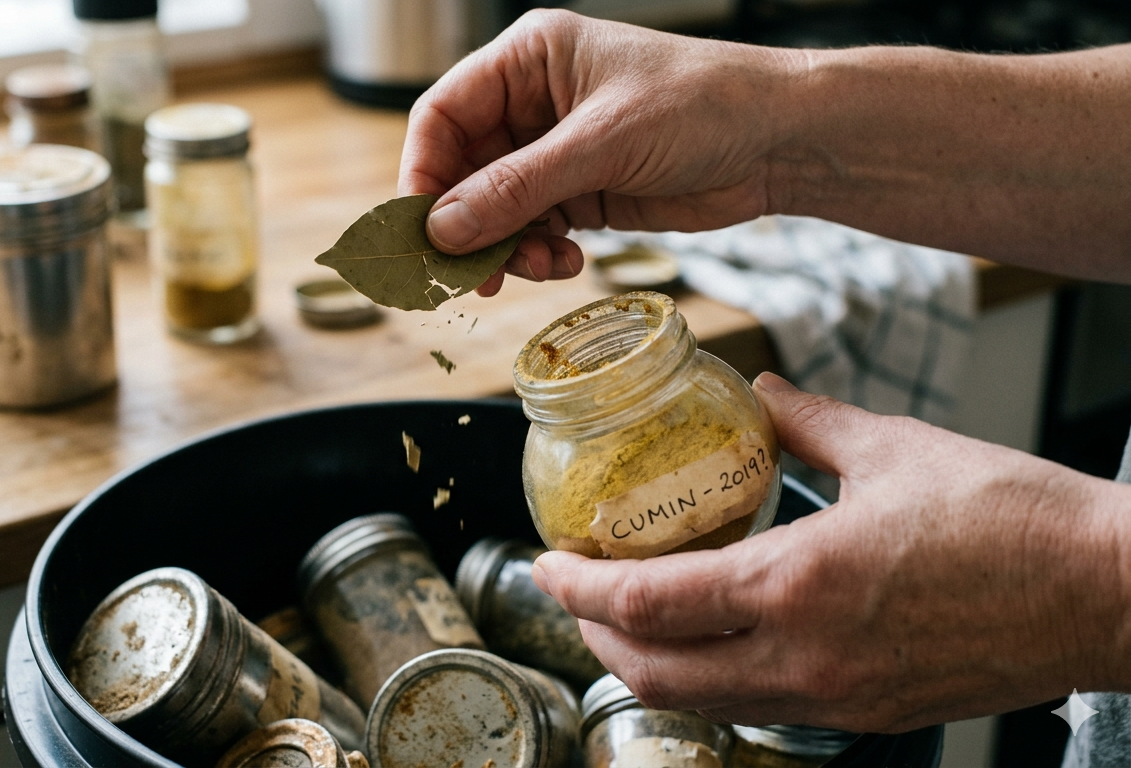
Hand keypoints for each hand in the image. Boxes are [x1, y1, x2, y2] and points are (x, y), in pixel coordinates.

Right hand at [399, 10, 799, 295]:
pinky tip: (567, 264)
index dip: (423, 174)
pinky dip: (538, 255)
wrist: (779, 141)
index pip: (442, 115)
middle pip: (462, 170)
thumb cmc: (703, 105)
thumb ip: (517, 188)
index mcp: (528, 59)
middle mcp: (533, 103)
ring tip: (536, 269)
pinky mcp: (581, 192)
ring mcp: (556, 150)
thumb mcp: (602, 144)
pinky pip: (533, 230)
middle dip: (467, 224)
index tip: (422, 231)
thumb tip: (442, 228)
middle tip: (471, 273)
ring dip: (506, 247)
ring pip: (494, 209)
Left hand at [531, 372, 1130, 732]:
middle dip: (597, 635)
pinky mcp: (868, 715)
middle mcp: (803, 658)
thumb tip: (762, 391)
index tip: (548, 561)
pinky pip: (759, 709)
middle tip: (577, 592)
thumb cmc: (1011, 516)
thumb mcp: (893, 447)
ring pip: (703, 703)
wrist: (1108, 592)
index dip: (579, 587)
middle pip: (654, 674)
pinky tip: (714, 638)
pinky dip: (713, 680)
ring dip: (649, 664)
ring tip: (631, 616)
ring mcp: (835, 699)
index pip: (646, 602)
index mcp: (797, 585)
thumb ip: (806, 421)